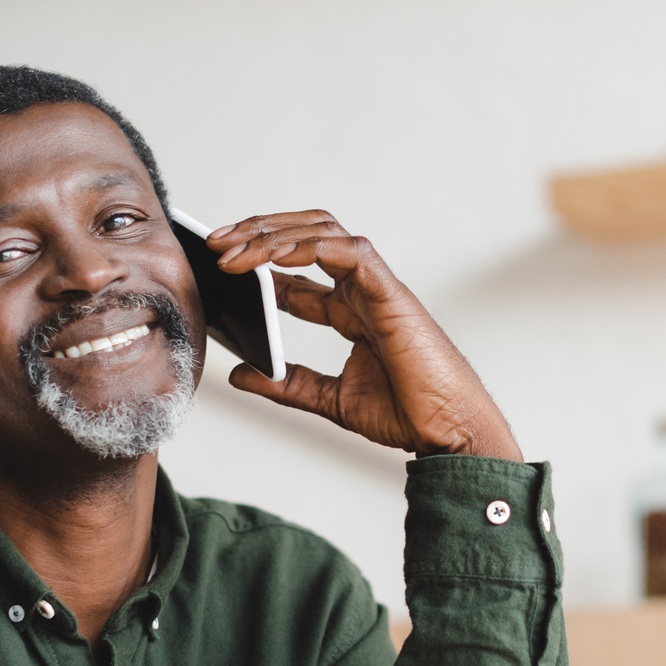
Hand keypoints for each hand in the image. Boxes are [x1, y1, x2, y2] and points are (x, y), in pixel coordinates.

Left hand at [205, 212, 522, 460]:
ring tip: (231, 249)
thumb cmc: (408, 415)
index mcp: (352, 311)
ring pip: (323, 232)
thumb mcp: (330, 400)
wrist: (449, 434)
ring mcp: (377, 288)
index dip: (257, 262)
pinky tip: (272, 257)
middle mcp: (363, 291)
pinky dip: (308, 247)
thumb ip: (287, 385)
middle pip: (306, 237)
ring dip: (274, 234)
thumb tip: (239, 374)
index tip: (218, 266)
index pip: (298, 271)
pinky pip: (348, 251)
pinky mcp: (390, 293)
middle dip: (258, 233)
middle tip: (215, 244)